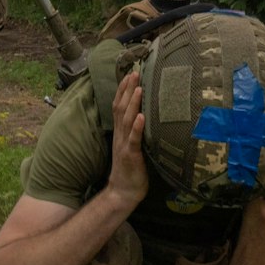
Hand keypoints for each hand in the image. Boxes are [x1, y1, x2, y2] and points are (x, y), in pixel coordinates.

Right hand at [107, 69, 148, 207]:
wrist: (123, 192)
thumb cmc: (131, 169)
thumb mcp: (132, 146)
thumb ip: (135, 131)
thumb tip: (145, 115)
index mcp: (121, 132)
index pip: (119, 106)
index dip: (123, 90)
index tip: (129, 74)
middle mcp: (120, 135)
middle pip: (121, 108)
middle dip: (127, 90)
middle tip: (134, 72)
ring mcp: (124, 144)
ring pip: (127, 120)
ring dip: (132, 103)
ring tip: (139, 88)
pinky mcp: (131, 156)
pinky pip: (133, 139)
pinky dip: (137, 127)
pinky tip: (141, 116)